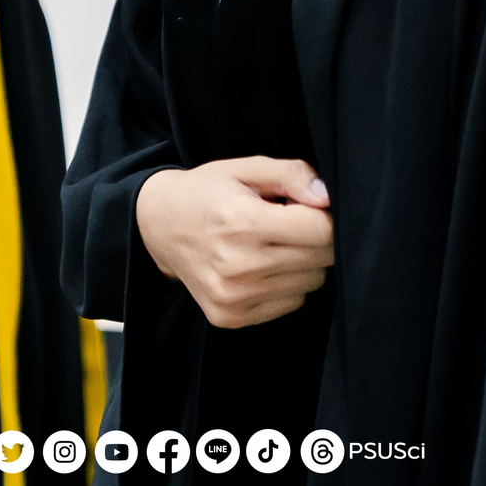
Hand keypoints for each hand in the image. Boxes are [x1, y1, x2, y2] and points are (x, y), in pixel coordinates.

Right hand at [135, 157, 334, 328]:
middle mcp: (236, 264)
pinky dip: (286, 284)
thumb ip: (292, 174)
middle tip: (291, 224)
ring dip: (303, 263)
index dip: (325, 216)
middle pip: (320, 259)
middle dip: (317, 238)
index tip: (310, 208)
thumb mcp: (247, 168)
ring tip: (273, 244)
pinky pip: (292, 303)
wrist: (159, 226)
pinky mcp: (231, 317)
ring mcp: (232, 296)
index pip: (320, 230)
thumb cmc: (208, 192)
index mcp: (241, 221)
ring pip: (311, 283)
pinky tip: (263, 265)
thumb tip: (327, 197)